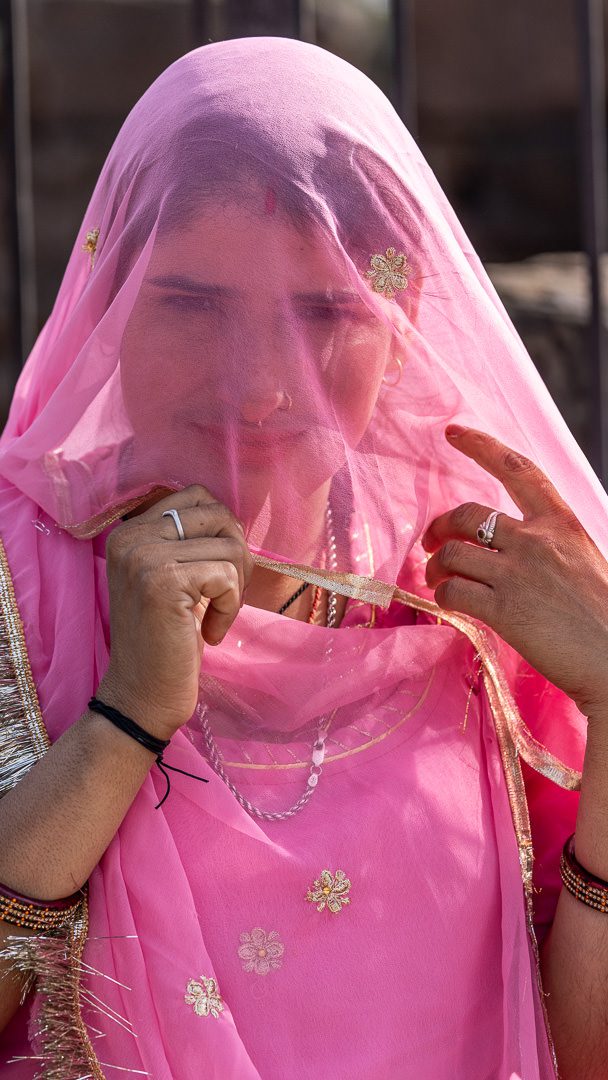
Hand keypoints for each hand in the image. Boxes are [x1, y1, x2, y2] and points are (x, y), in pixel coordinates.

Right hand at [97, 485, 252, 739]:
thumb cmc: (166, 639)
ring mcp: (144, 557)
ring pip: (229, 545)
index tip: (214, 575)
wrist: (141, 696)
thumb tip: (234, 515)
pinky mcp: (164, 582)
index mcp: (131, 529)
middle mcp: (131, 535)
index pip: (198, 496)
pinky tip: (210, 632)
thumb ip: (189, 541)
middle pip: (218, 514)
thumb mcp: (172, 577)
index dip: (222, 533)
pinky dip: (230, 607)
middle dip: (236, 555)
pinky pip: (228, 575)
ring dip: (236, 585)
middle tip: (223, 595)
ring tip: (214, 615)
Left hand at [421, 426, 607, 717]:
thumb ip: (548, 545)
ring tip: (436, 580)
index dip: (482, 446)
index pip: (517, 470)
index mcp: (561, 523)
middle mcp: (536, 540)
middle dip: (439, 527)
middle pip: (466, 515)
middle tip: (430, 545)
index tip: (454, 432)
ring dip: (434, 567)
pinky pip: (453, 592)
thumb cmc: (603, 616)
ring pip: (451, 554)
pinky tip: (447, 604)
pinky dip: (442, 596)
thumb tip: (510, 543)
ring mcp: (518, 574)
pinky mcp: (503, 611)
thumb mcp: (583, 560)